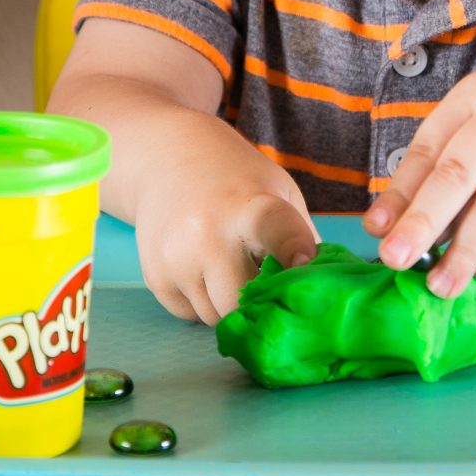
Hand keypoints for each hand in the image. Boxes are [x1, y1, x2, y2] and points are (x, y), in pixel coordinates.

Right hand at [133, 115, 320, 325]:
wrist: (167, 157)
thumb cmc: (236, 178)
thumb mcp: (278, 190)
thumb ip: (302, 236)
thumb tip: (320, 289)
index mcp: (249, 205)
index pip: (275, 229)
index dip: (292, 249)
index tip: (305, 263)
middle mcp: (208, 232)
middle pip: (242, 301)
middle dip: (255, 300)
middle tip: (258, 274)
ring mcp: (177, 257)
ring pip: (215, 317)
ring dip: (227, 303)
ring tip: (226, 263)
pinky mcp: (155, 276)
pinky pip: (190, 315)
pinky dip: (202, 302)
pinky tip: (201, 266)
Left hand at [361, 61, 475, 298]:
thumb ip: (447, 162)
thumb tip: (393, 223)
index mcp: (475, 97)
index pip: (428, 148)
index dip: (399, 192)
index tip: (374, 230)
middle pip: (456, 173)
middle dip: (422, 222)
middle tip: (394, 260)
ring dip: (464, 252)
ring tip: (440, 286)